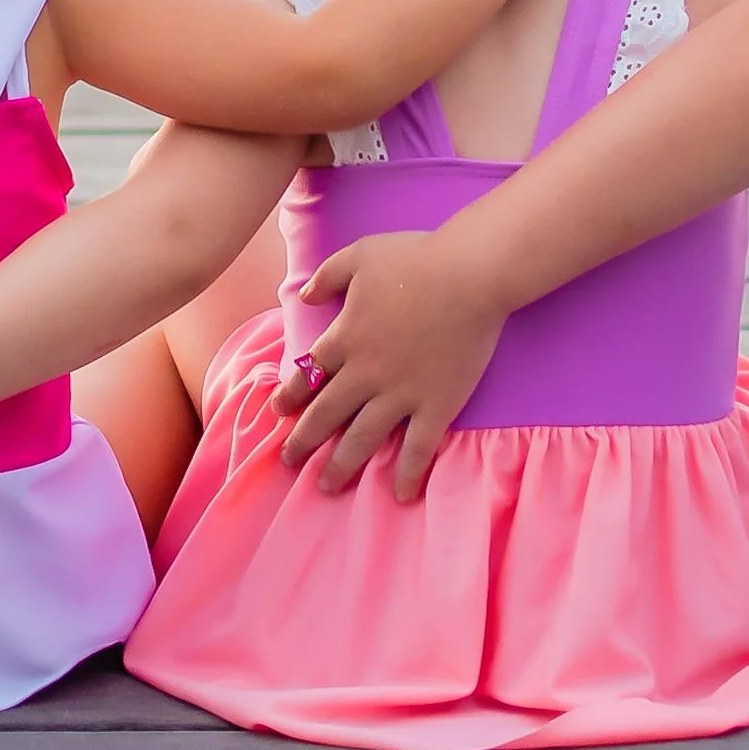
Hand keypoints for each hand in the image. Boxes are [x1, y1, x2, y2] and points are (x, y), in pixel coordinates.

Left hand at [275, 230, 506, 500]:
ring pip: (362, 438)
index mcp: (345, 338)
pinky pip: (418, 447)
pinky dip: (408, 473)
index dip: (291, 395)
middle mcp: (365, 373)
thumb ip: (327, 275)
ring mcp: (400, 393)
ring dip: (342, 465)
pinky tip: (400, 495)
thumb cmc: (415, 257)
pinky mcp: (436, 404)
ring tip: (326, 486)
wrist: (469, 274)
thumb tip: (304, 294)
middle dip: (304, 441)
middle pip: (326, 415)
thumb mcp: (359, 254)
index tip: (279, 411)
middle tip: (289, 460)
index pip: (308, 375)